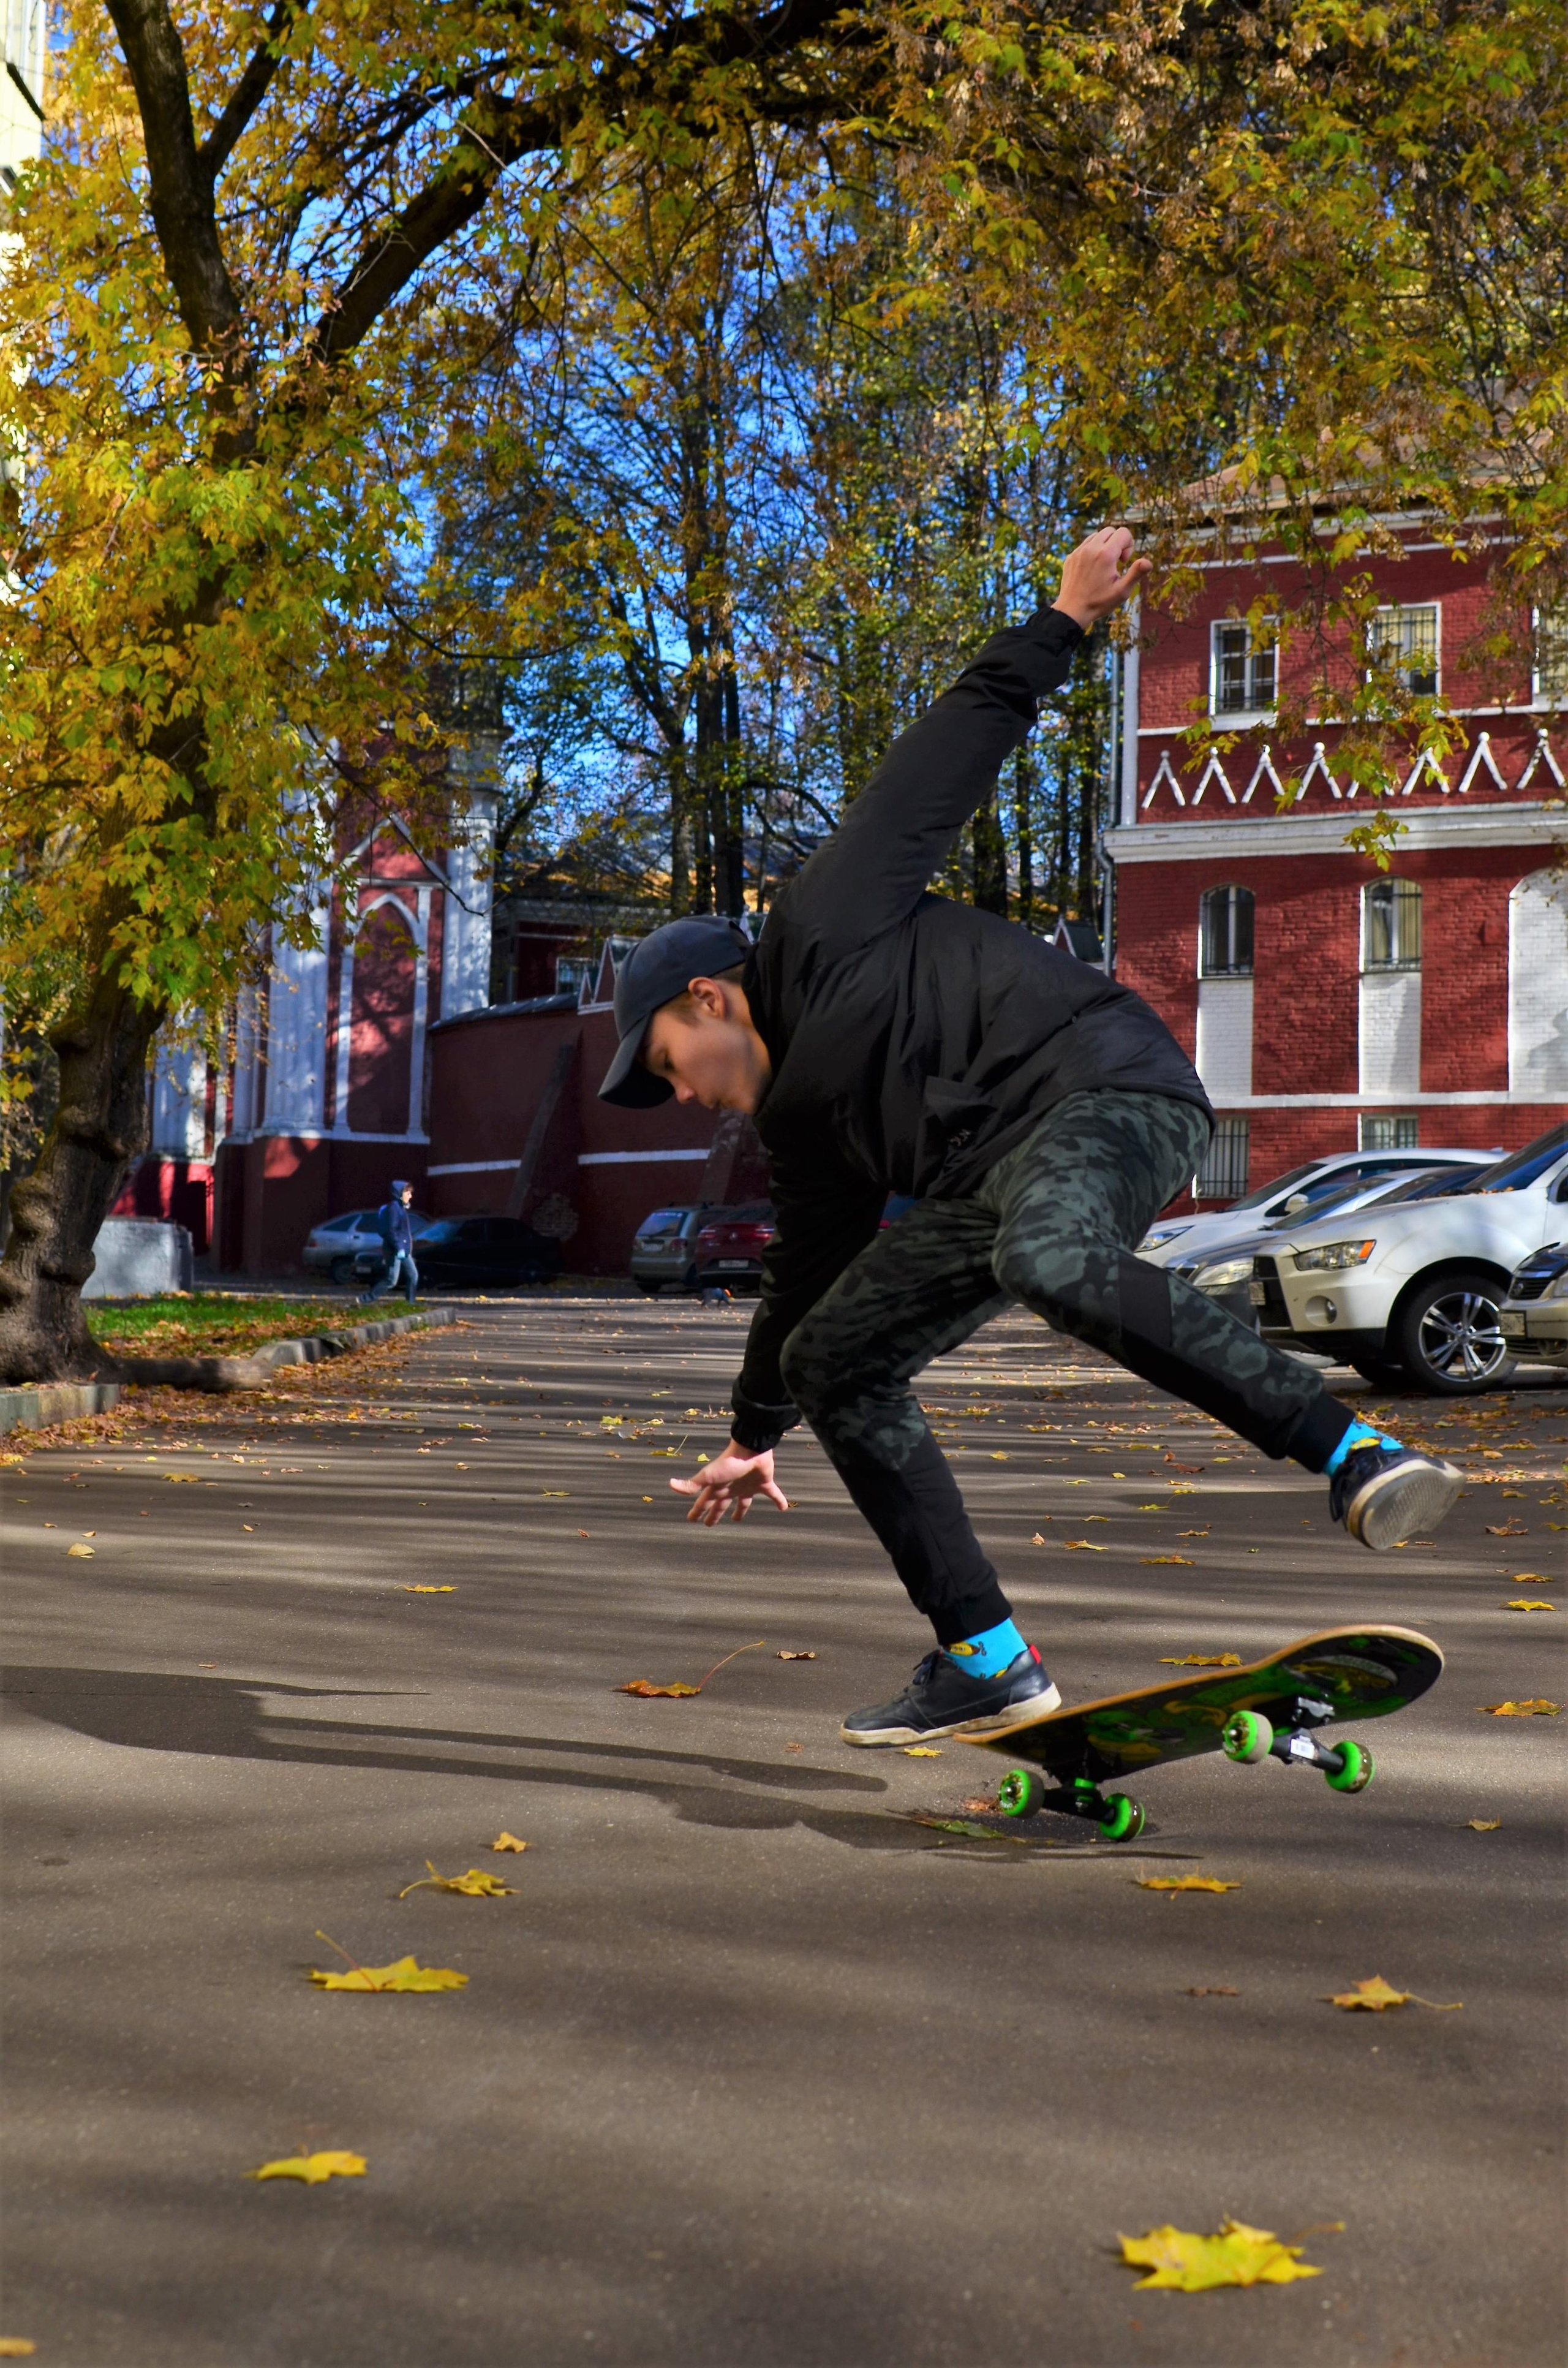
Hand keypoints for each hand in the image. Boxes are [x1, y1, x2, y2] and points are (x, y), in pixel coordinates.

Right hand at [670, 1442, 789, 1526]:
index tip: (691, 1519)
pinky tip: (784, 1507)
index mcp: (718, 1488)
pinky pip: (773, 1494)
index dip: (697, 1511)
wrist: (751, 1448)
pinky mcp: (764, 1483)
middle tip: (709, 1524)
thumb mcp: (708, 1475)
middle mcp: (732, 1488)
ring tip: (737, 1519)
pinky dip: (779, 1501)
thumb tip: (670, 1485)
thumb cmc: (729, 1463)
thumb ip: (691, 1484)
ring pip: (743, 1502)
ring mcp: (748, 1485)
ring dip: (741, 1510)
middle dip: (714, 1514)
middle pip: (721, 1505)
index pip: (704, 1503)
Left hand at [1052, 525, 1150, 629]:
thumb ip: (1136, 574)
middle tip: (1116, 562)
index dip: (1129, 545)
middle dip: (1118, 542)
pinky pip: (1085, 544)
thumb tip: (1148, 562)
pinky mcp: (1071, 556)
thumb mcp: (1122, 591)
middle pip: (1111, 530)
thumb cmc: (1099, 603)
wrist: (1072, 611)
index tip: (1124, 562)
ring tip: (1105, 564)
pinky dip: (1093, 550)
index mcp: (1105, 554)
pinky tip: (1093, 567)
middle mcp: (1091, 548)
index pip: (1124, 532)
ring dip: (1105, 545)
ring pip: (1097, 535)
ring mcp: (1079, 551)